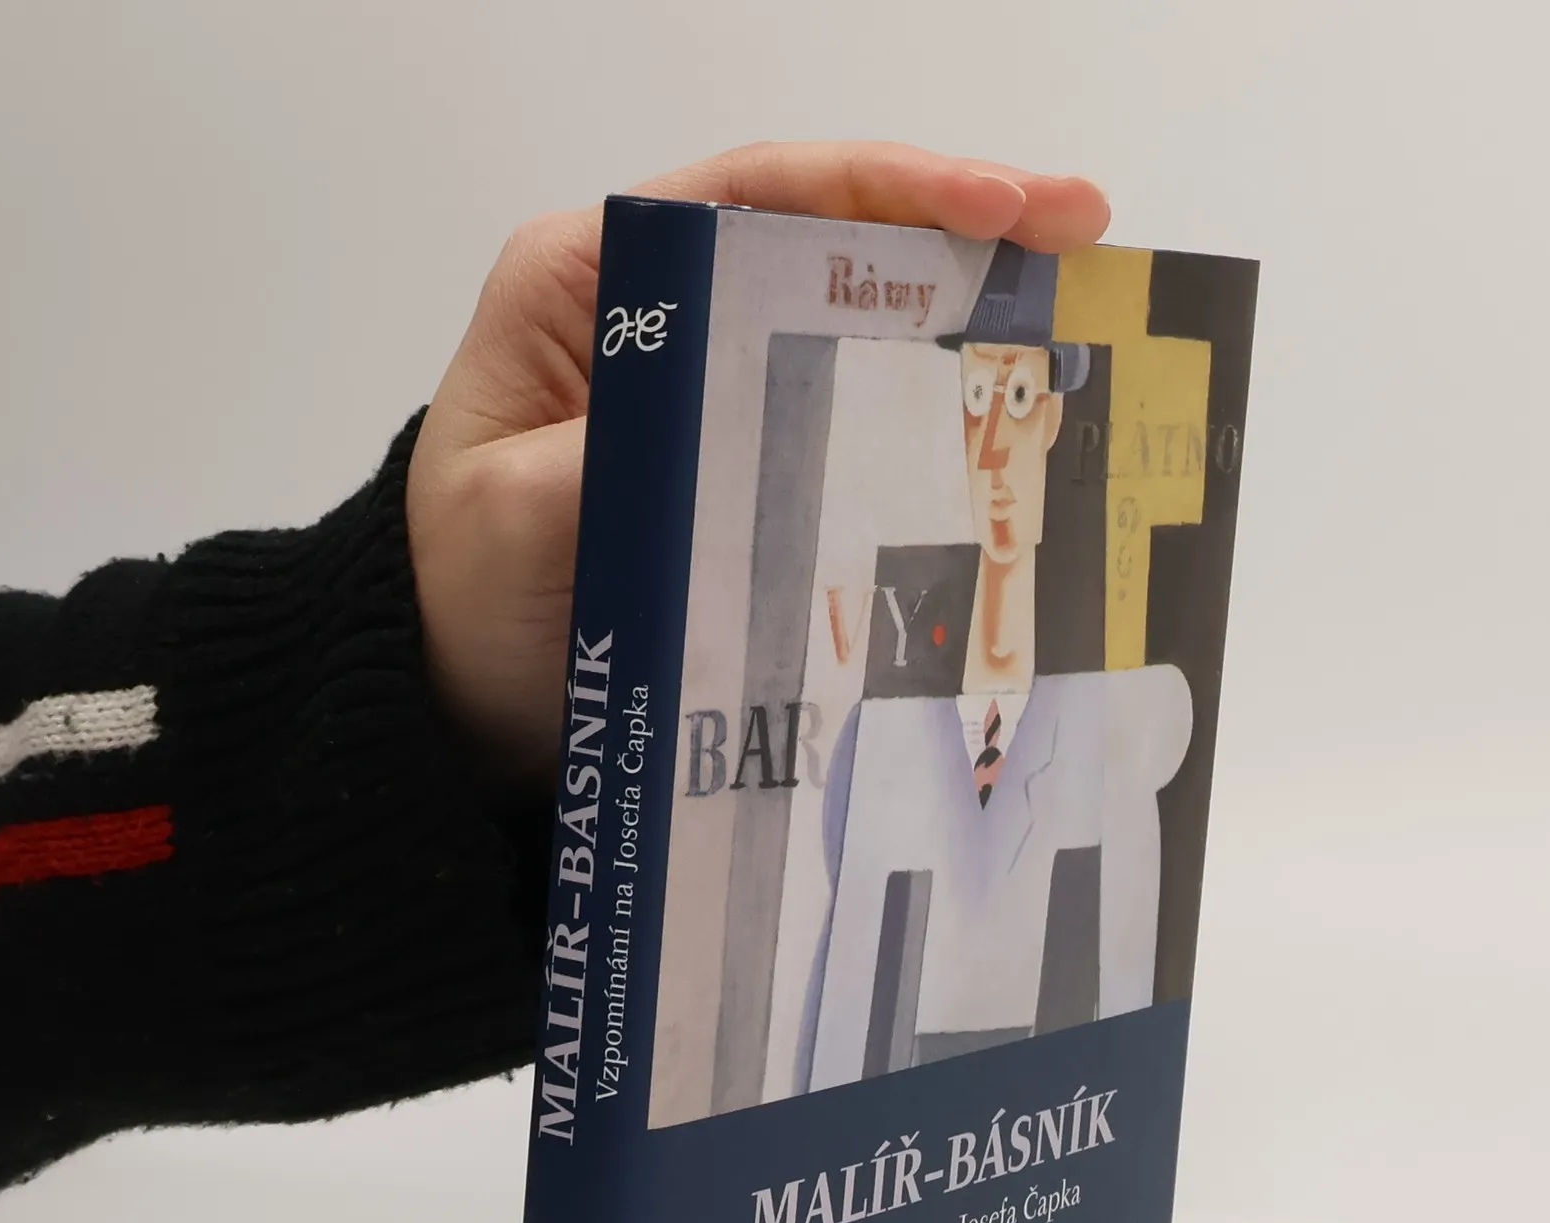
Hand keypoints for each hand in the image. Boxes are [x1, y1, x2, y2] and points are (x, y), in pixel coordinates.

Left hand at [406, 142, 1109, 782]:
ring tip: (1080, 310)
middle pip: (825, 237)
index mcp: (589, 281)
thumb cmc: (466, 600)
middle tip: (1086, 234)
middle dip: (960, 228)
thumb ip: (609, 454)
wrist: (462, 707)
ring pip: (853, 321)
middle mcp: (661, 312)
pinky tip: (1008, 417)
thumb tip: (721, 413)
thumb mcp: (512, 522)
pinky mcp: (746, 467)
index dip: (886, 187)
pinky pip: (850, 418)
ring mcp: (713, 390)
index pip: (754, 195)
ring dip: (966, 311)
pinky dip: (932, 410)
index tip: (998, 207)